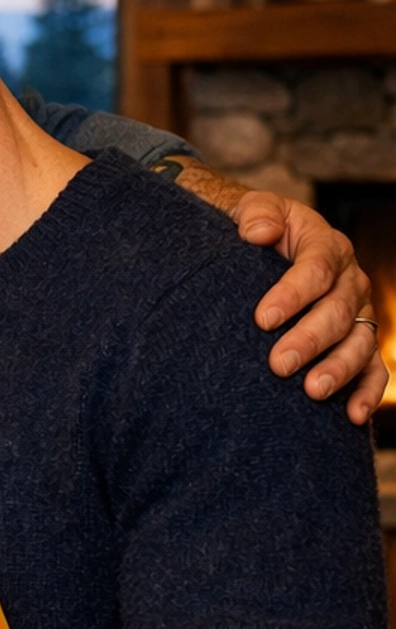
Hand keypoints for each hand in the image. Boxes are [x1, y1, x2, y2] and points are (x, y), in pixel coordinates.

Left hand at [178, 167, 386, 420]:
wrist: (264, 251)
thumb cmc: (256, 232)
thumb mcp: (255, 211)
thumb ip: (256, 214)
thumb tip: (259, 232)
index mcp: (327, 246)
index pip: (316, 269)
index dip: (292, 294)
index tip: (262, 319)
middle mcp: (350, 281)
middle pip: (338, 312)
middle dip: (310, 339)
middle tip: (278, 364)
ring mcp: (359, 315)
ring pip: (359, 344)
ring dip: (338, 370)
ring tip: (311, 392)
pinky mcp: (359, 343)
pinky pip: (373, 370)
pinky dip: (367, 393)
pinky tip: (352, 417)